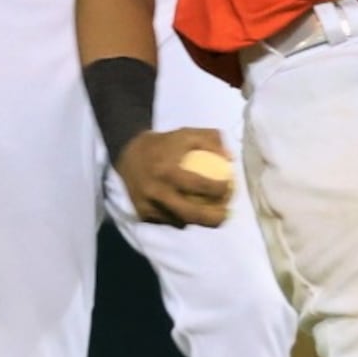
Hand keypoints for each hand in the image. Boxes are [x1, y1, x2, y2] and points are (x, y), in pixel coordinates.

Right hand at [117, 127, 234, 227]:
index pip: (200, 185)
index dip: (220, 190)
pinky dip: (184, 220)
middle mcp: (157, 191)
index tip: (230, 187)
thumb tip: (230, 158)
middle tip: (226, 213)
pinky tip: (196, 214)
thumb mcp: (186, 134)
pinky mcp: (143, 215)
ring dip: (200, 221)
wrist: (127, 155)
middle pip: (190, 213)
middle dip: (213, 218)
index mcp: (167, 170)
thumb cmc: (163, 144)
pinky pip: (169, 222)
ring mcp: (149, 206)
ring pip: (181, 221)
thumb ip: (211, 140)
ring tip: (215, 215)